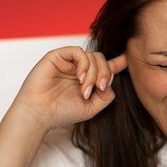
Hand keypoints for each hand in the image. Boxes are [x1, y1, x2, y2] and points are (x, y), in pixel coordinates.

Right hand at [13, 46, 127, 131]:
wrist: (39, 114)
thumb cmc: (62, 112)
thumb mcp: (92, 107)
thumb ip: (107, 95)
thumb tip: (112, 81)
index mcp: (88, 79)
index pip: (106, 66)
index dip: (118, 62)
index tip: (127, 60)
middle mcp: (80, 68)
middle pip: (102, 60)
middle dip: (106, 73)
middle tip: (100, 88)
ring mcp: (69, 62)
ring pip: (93, 56)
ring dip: (94, 73)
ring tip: (86, 90)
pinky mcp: (57, 56)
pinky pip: (78, 52)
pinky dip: (84, 64)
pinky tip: (80, 78)